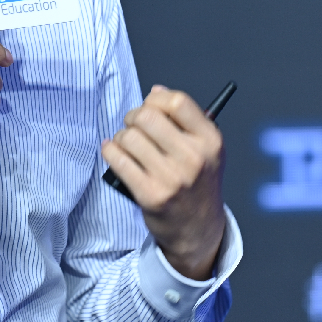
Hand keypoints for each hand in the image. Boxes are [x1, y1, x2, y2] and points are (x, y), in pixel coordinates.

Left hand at [100, 85, 226, 279]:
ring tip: (127, 144)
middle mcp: (194, 158)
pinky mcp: (150, 195)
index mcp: (210, 141)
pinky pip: (118, 159)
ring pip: (129, 137)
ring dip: (121, 136)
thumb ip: (185, 120)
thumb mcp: (206, 150)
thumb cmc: (197, 183)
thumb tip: (156, 92)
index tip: (150, 105)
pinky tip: (113, 151)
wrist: (198, 229)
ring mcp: (172, 178)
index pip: (177, 102)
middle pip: (147, 116)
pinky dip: (110, 151)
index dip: (156, 99)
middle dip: (133, 117)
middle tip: (133, 126)